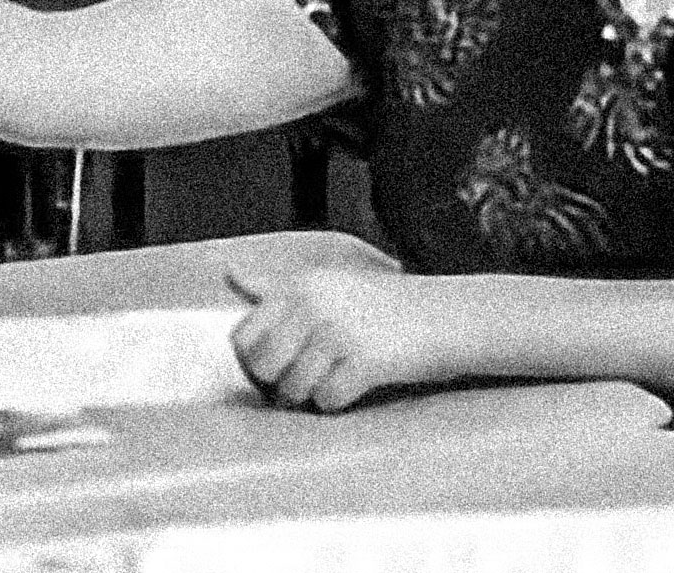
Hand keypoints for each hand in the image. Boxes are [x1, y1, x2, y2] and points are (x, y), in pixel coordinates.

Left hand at [228, 265, 462, 411]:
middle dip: (278, 384)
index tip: (276, 367)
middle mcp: (312, 305)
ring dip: (309, 396)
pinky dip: (336, 402)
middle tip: (306, 380)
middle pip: (262, 368)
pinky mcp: (364, 361)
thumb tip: (228, 273)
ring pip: (292, 389)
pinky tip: (354, 386)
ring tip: (332, 380)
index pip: (242, 337)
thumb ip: (272, 286)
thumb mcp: (325, 284)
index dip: (253, 362)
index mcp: (297, 286)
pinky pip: (326, 400)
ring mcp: (337, 332)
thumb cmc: (381, 305)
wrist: (445, 316)